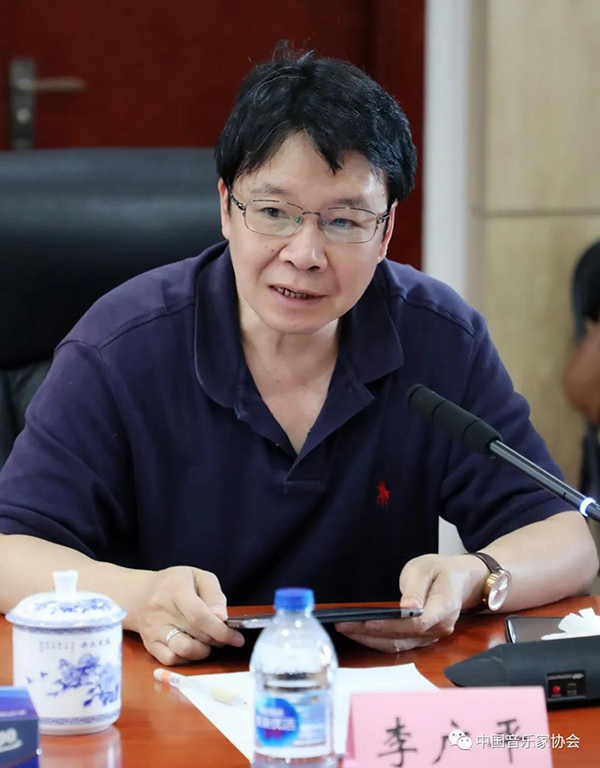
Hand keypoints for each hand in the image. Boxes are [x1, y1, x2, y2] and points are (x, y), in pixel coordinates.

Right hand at [133, 566, 244, 664]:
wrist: (140, 594)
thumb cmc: (175, 583)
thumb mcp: (198, 577)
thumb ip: (214, 595)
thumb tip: (222, 617)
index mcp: (175, 588)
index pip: (199, 615)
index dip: (220, 630)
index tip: (236, 638)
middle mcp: (160, 610)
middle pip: (196, 634)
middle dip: (218, 639)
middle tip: (225, 635)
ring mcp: (153, 630)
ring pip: (184, 651)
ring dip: (203, 650)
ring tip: (207, 640)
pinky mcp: (149, 644)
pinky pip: (172, 660)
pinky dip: (188, 658)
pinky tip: (193, 647)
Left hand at [334, 554, 486, 651]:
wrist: (460, 580)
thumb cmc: (442, 571)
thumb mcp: (427, 569)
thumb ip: (417, 588)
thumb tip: (408, 607)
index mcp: (444, 608)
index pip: (415, 624)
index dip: (389, 625)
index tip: (367, 621)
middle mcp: (439, 628)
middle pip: (403, 638)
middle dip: (371, 634)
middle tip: (344, 625)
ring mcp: (432, 636)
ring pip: (399, 645)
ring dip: (371, 639)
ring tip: (346, 629)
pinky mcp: (423, 638)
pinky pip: (400, 644)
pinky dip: (379, 639)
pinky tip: (361, 632)